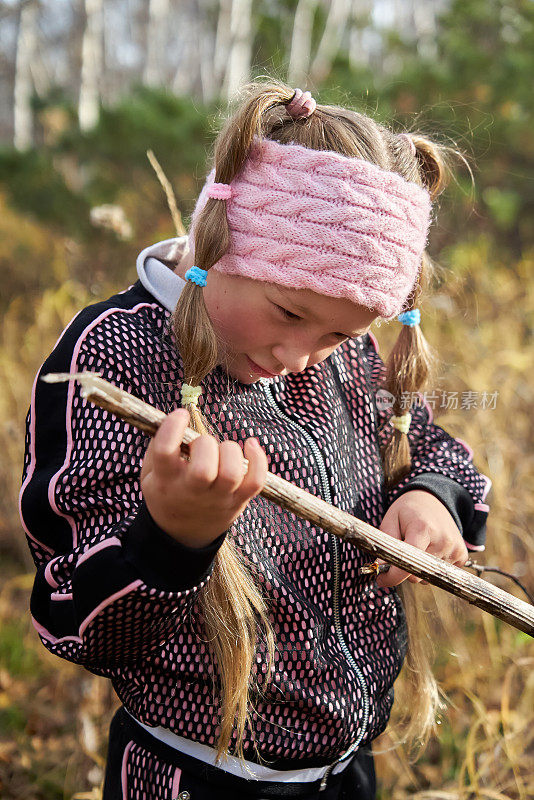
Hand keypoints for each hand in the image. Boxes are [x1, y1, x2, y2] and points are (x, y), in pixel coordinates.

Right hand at [140, 408, 267, 547]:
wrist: (183, 533)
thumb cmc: (168, 491)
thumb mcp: (150, 472)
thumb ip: (158, 444)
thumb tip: (174, 418)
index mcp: (165, 480)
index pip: (165, 452)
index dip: (173, 428)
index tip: (181, 415)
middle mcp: (191, 492)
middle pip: (203, 469)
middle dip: (205, 445)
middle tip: (201, 445)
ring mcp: (218, 498)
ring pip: (231, 474)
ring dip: (229, 451)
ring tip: (223, 450)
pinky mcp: (239, 500)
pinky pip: (256, 481)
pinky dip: (258, 459)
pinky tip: (250, 445)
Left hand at [376, 490, 468, 587]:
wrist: (432, 500)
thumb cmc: (408, 511)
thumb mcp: (391, 520)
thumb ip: (386, 544)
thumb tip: (381, 566)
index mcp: (423, 529)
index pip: (409, 562)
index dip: (394, 575)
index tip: (381, 579)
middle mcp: (442, 540)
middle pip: (418, 574)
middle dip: (405, 570)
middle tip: (402, 554)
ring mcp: (455, 549)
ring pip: (429, 578)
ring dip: (419, 570)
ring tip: (419, 548)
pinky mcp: (462, 555)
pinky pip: (442, 575)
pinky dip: (432, 568)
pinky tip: (430, 551)